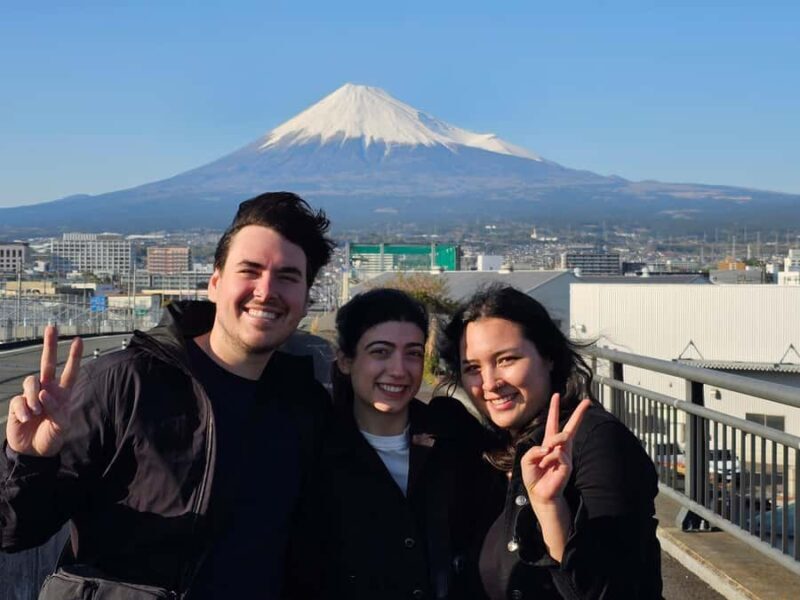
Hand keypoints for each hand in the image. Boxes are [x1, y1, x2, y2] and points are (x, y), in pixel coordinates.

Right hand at [6, 325, 82, 456]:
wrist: (33, 451)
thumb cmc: (52, 436)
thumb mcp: (62, 426)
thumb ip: (57, 410)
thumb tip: (43, 393)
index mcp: (62, 393)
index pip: (70, 372)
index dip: (74, 356)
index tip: (78, 340)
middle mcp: (47, 390)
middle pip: (47, 363)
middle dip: (49, 345)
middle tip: (51, 327)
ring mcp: (31, 395)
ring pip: (31, 381)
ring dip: (33, 397)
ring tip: (35, 413)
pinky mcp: (18, 403)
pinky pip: (19, 400)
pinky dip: (23, 409)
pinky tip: (26, 418)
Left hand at [521, 394, 591, 504]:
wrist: (539, 493)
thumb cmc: (533, 476)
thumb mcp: (527, 459)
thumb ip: (535, 449)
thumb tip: (550, 448)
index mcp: (549, 443)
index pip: (553, 423)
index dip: (554, 409)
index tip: (556, 395)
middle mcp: (559, 447)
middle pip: (571, 427)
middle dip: (579, 413)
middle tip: (588, 401)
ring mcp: (565, 455)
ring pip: (560, 438)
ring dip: (548, 448)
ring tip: (543, 462)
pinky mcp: (567, 464)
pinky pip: (557, 453)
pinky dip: (548, 459)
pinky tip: (547, 467)